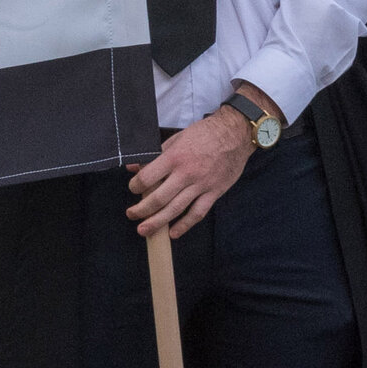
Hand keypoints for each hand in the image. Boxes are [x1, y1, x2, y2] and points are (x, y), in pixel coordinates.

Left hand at [125, 108, 253, 239]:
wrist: (235, 135)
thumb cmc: (204, 133)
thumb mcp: (176, 139)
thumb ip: (155, 155)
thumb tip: (133, 167)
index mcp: (174, 158)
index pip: (147, 177)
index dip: (135, 186)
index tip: (133, 188)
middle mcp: (186, 174)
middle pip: (159, 198)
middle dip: (142, 210)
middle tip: (131, 215)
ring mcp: (202, 185)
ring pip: (177, 209)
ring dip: (158, 221)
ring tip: (144, 230)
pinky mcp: (215, 192)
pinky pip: (198, 212)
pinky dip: (185, 225)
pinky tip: (173, 233)